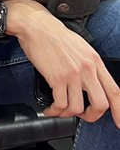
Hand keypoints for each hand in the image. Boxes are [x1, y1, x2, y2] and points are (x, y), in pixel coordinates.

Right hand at [7, 0, 119, 125]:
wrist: (38, 27)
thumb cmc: (57, 37)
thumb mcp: (82, 49)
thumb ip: (90, 67)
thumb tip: (92, 86)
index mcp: (96, 62)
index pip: (115, 91)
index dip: (119, 111)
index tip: (119, 122)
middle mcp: (87, 69)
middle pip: (100, 104)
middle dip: (91, 116)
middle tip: (82, 115)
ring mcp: (73, 74)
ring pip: (77, 108)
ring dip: (68, 114)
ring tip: (60, 109)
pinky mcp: (56, 78)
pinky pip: (60, 104)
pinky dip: (54, 111)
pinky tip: (50, 108)